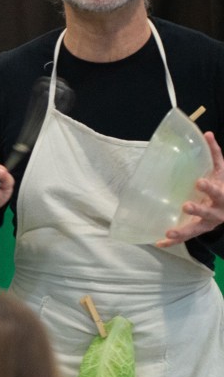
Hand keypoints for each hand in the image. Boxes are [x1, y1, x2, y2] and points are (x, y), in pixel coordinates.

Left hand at [157, 131, 223, 247]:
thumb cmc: (223, 186)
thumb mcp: (222, 171)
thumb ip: (215, 154)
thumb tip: (206, 134)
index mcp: (223, 196)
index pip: (218, 192)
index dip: (210, 188)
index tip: (199, 182)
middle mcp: (217, 213)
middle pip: (208, 214)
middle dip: (198, 210)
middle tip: (186, 206)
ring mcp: (207, 224)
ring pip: (195, 230)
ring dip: (182, 232)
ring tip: (168, 232)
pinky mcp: (198, 230)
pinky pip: (185, 237)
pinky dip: (172, 241)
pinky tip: (159, 242)